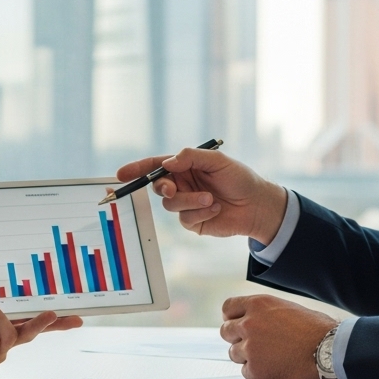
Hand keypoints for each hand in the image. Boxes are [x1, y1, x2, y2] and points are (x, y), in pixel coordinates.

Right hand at [117, 146, 286, 242]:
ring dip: (190, 201)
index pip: (156, 165)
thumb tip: (168, 163)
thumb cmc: (239, 178)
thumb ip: (192, 157)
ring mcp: (186, 203)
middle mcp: (183, 184)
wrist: (257, 205)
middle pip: (159, 186)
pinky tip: (216, 208)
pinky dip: (200, 212)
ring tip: (211, 198)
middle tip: (172, 189)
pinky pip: (185, 218)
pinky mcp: (193, 221)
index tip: (121, 174)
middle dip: (163, 187)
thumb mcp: (218, 161)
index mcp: (185, 166)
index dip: (137, 169)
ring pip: (171, 204)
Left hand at [221, 294, 336, 378]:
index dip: (231, 317)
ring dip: (247, 356)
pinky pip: (246, 371)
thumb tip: (255, 319)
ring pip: (234, 353)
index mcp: (258, 304)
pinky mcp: (255, 370)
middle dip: (236, 337)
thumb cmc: (317, 329)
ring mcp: (250, 348)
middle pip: (225, 331)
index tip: (236, 323)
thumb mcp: (287, 308)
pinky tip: (275, 368)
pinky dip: (257, 371)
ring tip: (270, 357)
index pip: (228, 308)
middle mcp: (249, 324)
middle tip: (252, 343)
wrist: (329, 351)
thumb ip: (265, 313)